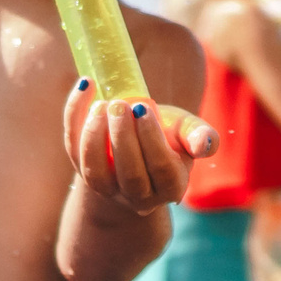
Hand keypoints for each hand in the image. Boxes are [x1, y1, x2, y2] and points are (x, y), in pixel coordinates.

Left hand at [62, 81, 214, 214]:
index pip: (162, 170)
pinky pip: (73, 149)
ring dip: (95, 137)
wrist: (136, 145)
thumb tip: (206, 144)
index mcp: (170, 186)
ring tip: (102, 105)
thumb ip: (199, 136)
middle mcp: (138, 195)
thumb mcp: (186, 133)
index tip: (144, 109)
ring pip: (96, 173)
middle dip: (123, 140)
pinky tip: (85, 85)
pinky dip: (73, 118)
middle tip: (120, 105)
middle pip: (130, 176)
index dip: (152, 140)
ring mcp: (107, 188)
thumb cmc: (167, 136)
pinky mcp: (81, 170)